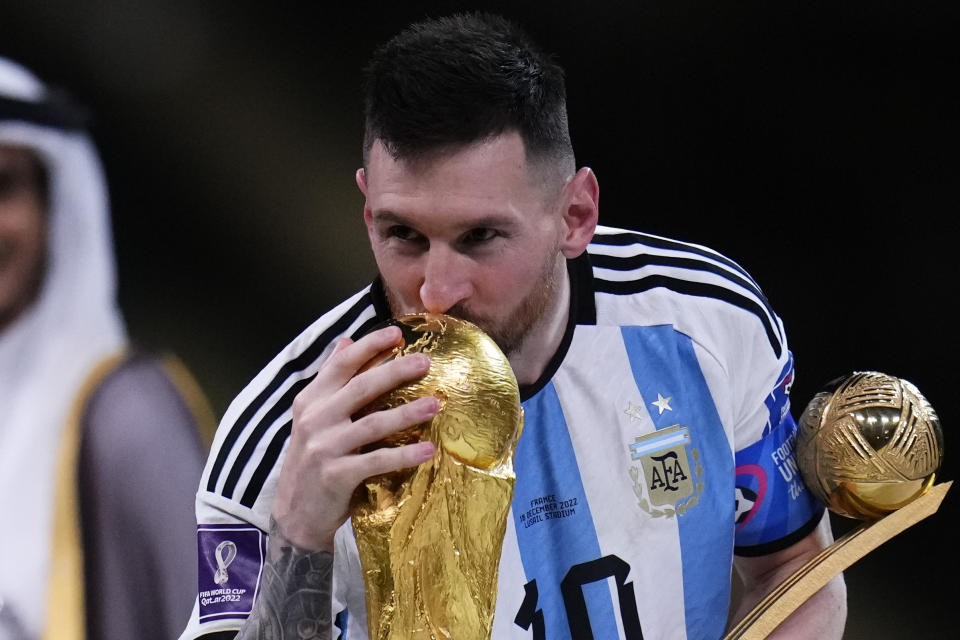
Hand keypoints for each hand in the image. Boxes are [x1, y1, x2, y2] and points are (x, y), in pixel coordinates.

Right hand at [271, 326, 437, 551]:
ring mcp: (324, 448)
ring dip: (407, 413)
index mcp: (311, 400)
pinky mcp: (336, 476)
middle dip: (395, 371)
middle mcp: (315, 419)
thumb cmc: (311, 461)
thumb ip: (330, 379)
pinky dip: (403, 455)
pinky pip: (376, 461)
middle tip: (425, 362)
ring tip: (435, 404)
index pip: (341, 364)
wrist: (294, 514)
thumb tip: (346, 340)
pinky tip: (427, 449)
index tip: (396, 333)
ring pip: (372, 423)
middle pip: (361, 387)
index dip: (368, 345)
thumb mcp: (313, 417)